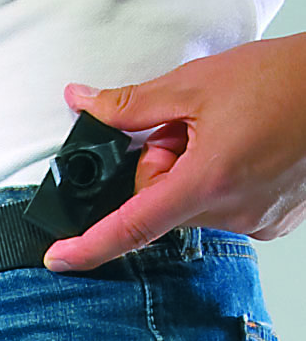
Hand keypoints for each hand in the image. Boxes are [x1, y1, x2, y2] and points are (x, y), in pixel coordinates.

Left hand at [44, 33, 305, 271]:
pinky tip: (233, 153)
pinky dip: (210, 183)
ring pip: (187, 204)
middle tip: (182, 132)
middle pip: (158, 203)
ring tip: (217, 136)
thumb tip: (84, 103)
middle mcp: (231, 212)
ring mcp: (253, 221)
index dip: (89, 247)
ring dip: (186, 173)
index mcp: (207, 182)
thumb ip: (130, 105)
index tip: (58, 258)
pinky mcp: (267, 221)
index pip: (131, 227)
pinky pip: (215, 208)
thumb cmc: (281, 81)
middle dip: (157, 168)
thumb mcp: (193, 85)